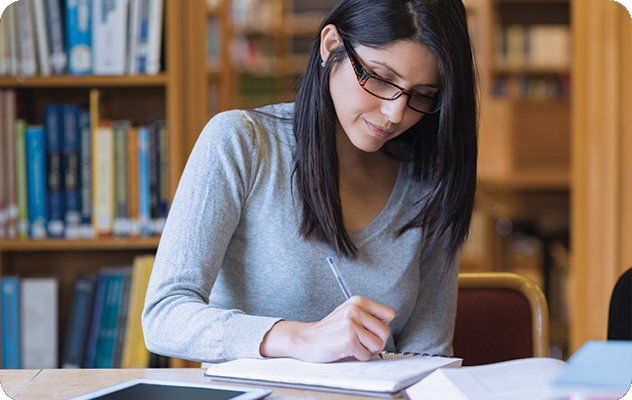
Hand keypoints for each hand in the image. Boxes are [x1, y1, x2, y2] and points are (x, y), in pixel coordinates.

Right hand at [260, 296, 394, 362]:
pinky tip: (346, 350)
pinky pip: (366, 355)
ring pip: (378, 345)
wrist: (307, 339)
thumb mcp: (349, 314)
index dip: (381, 326)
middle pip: (385, 332)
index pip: (389, 314)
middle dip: (376, 342)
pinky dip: (357, 357)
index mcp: (358, 301)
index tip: (369, 330)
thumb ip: (368, 316)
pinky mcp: (348, 340)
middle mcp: (355, 309)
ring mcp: (351, 324)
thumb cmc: (330, 330)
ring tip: (354, 345)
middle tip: (361, 342)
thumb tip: (387, 327)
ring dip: (367, 350)